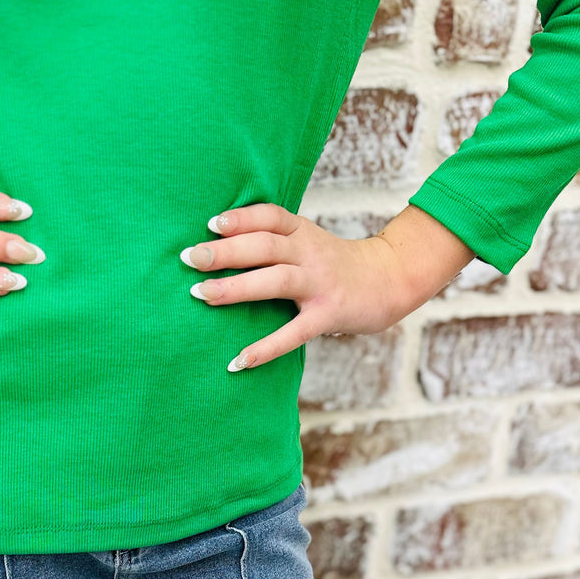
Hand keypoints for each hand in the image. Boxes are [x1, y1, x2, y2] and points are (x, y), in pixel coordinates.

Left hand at [180, 202, 475, 370]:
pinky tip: (238, 361)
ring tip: (201, 295)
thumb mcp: (309, 242)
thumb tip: (220, 244)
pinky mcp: (328, 315)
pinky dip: (264, 348)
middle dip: (225, 251)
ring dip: (235, 288)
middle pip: (264, 245)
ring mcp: (319, 284)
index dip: (241, 218)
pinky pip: (292, 333)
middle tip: (189, 258)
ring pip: (274, 280)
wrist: (390, 280)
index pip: (270, 216)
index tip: (210, 224)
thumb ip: (274, 241)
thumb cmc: (336, 264)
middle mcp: (310, 252)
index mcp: (303, 232)